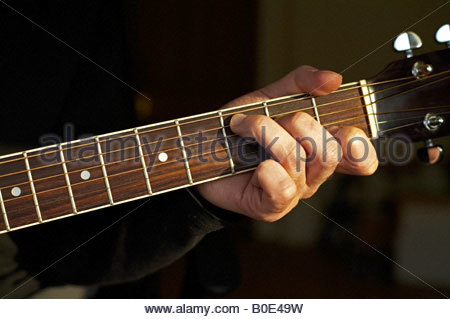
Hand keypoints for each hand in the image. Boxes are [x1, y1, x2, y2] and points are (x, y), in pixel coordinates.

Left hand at [196, 66, 377, 221]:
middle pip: (330, 153)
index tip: (338, 127)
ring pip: (299, 162)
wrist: (205, 152)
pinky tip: (256, 163)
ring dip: (268, 134)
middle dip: (300, 124)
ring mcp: (294, 193)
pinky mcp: (272, 207)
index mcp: (319, 149)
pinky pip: (284, 189)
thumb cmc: (242, 129)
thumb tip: (333, 79)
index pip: (360, 158)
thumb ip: (301, 83)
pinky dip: (269, 171)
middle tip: (270, 116)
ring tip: (243, 125)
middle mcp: (312, 174)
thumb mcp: (271, 98)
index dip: (358, 144)